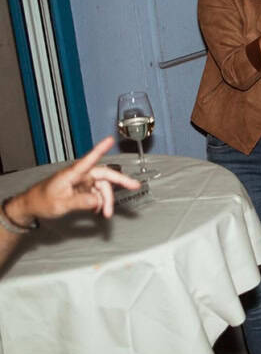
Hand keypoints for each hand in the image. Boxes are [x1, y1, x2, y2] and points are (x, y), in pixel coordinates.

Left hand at [6, 136, 139, 224]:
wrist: (32, 206)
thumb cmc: (42, 201)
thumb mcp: (60, 204)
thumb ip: (79, 201)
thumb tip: (97, 200)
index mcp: (72, 174)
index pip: (89, 160)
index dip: (100, 149)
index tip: (110, 139)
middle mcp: (79, 175)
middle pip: (104, 175)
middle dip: (120, 181)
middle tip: (134, 186)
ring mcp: (81, 182)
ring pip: (102, 187)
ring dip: (107, 200)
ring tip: (106, 213)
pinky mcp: (82, 189)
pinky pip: (97, 193)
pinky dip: (100, 201)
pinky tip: (99, 209)